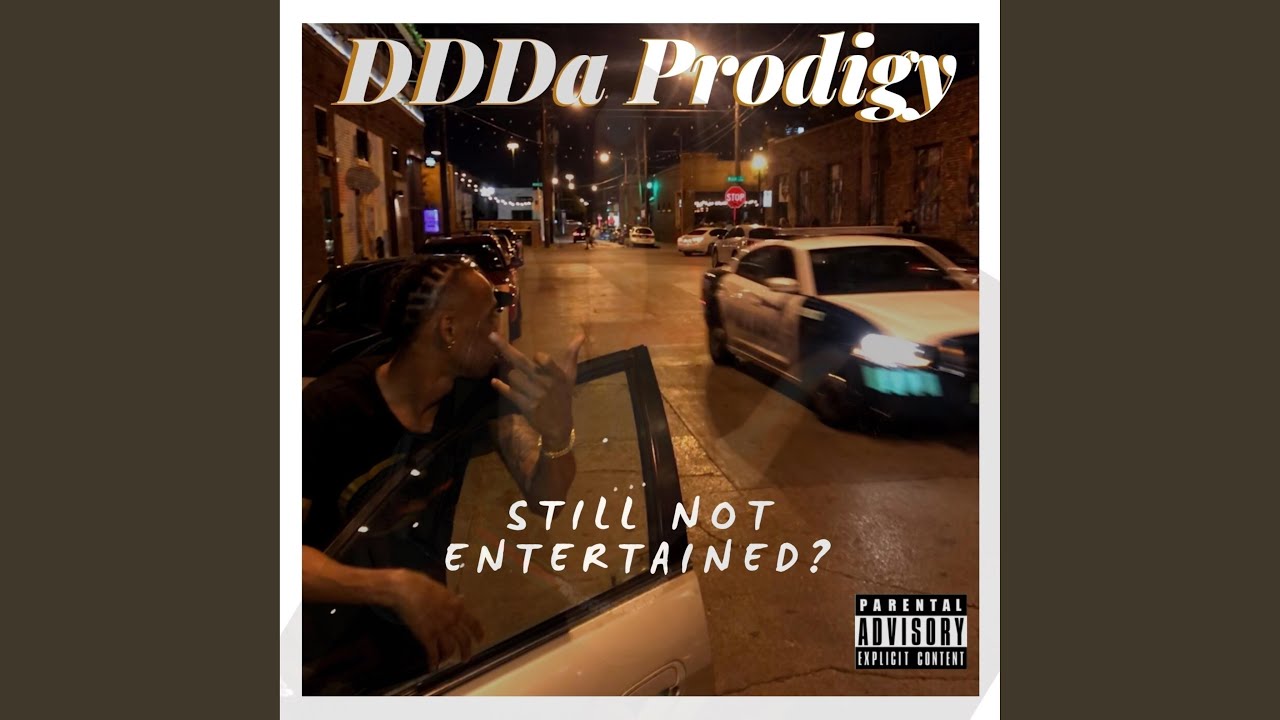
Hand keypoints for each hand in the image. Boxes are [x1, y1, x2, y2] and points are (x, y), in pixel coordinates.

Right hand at [387, 569, 484, 670]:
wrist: (406, 590)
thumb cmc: (422, 585)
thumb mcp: (443, 590)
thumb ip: (453, 599)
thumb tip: (461, 600)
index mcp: (458, 607)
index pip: (473, 623)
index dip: (478, 633)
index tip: (480, 639)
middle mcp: (452, 620)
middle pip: (464, 640)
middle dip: (466, 652)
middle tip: (465, 658)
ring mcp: (440, 629)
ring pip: (450, 649)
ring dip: (449, 658)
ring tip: (446, 662)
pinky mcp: (426, 636)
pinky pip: (433, 653)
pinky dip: (433, 662)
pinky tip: (433, 667)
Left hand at [489, 331, 585, 447]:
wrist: (559, 426)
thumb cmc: (563, 397)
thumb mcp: (570, 376)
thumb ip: (571, 355)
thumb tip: (580, 335)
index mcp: (557, 375)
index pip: (544, 359)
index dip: (539, 357)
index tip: (537, 357)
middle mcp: (545, 384)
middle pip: (521, 362)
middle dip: (505, 348)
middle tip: (491, 335)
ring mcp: (534, 395)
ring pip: (513, 376)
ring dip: (513, 376)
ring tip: (521, 382)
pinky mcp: (524, 405)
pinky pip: (508, 392)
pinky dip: (500, 386)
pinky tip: (494, 382)